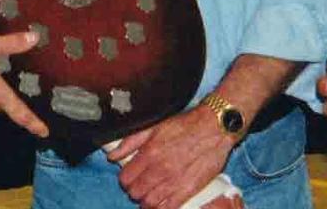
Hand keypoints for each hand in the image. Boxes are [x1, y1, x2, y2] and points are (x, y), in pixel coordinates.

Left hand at [106, 107, 233, 208]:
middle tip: (141, 184)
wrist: (214, 128)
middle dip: (135, 190)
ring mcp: (174, 182)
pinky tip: (161, 202)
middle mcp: (160, 170)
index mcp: (150, 153)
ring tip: (150, 194)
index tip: (131, 176)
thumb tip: (112, 156)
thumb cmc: (185, 125)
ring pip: (149, 203)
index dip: (125, 179)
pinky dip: (160, 208)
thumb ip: (131, 142)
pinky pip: (167, 208)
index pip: (126, 178)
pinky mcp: (188, 190)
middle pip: (135, 193)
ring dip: (146, 201)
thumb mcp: (154, 126)